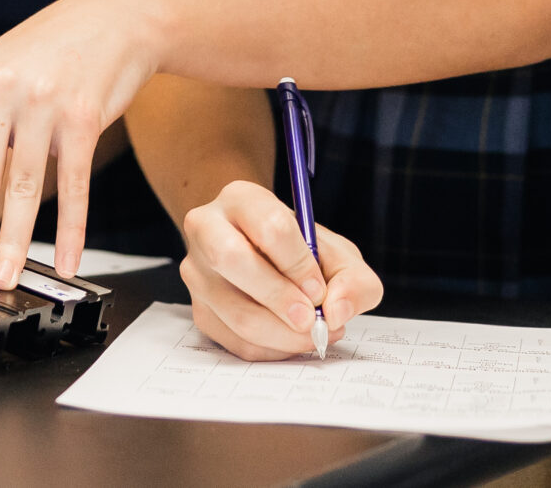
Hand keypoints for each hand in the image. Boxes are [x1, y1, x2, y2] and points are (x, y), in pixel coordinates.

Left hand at [0, 0, 163, 285]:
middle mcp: (0, 92)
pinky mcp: (84, 117)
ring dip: (15, 242)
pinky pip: (75, 185)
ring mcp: (43, 104)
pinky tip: (68, 261)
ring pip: (24, 187)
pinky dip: (72, 230)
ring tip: (4, 278)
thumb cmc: (48, 53)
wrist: (112, 18)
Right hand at [181, 179, 381, 358]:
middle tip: (311, 320)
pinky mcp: (199, 310)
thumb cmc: (302, 253)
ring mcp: (197, 272)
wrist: (267, 261)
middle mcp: (207, 228)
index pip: (269, 226)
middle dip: (279, 298)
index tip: (319, 289)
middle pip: (232, 259)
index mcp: (241, 199)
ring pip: (235, 311)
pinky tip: (290, 339)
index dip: (299, 263)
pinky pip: (236, 341)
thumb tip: (335, 311)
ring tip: (311, 333)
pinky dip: (272, 350)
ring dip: (283, 334)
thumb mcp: (339, 255)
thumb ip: (353, 280)